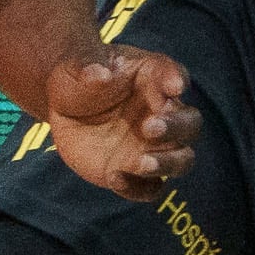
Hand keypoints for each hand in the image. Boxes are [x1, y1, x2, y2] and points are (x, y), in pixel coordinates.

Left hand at [39, 43, 197, 203]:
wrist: (64, 109)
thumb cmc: (79, 79)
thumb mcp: (77, 66)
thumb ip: (88, 68)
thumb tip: (101, 74)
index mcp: (153, 77)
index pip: (173, 75)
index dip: (176, 80)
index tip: (174, 86)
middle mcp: (163, 112)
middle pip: (190, 122)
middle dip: (176, 127)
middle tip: (150, 127)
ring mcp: (154, 145)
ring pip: (182, 159)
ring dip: (168, 162)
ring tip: (142, 163)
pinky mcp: (138, 171)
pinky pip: (150, 188)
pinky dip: (137, 187)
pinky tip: (113, 177)